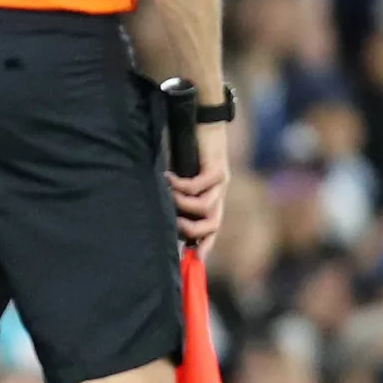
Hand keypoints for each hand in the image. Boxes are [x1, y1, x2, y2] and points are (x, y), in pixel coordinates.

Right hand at [169, 119, 230, 247]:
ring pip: (205, 207)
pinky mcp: (218, 169)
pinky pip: (198, 186)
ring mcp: (221, 183)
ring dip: (183, 205)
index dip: (204, 246)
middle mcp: (219, 194)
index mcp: (212, 200)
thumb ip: (176, 196)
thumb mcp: (180, 179)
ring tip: (167, 194)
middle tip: (174, 226)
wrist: (202, 120)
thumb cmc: (187, 151)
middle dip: (192, 231)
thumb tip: (162, 215)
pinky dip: (180, 185)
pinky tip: (167, 177)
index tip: (194, 261)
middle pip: (213, 225)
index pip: (211, 230)